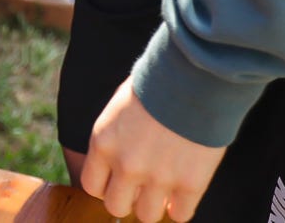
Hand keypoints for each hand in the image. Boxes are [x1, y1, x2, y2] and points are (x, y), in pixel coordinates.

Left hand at [81, 79, 226, 221]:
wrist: (192, 76)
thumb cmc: (156, 83)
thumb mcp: (119, 106)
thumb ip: (114, 138)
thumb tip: (116, 161)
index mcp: (104, 142)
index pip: (92, 186)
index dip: (107, 186)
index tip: (118, 180)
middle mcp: (126, 165)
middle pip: (116, 207)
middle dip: (129, 198)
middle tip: (142, 186)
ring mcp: (158, 178)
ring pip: (147, 216)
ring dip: (155, 204)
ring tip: (163, 189)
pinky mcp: (189, 184)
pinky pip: (180, 215)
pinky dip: (181, 207)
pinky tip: (183, 191)